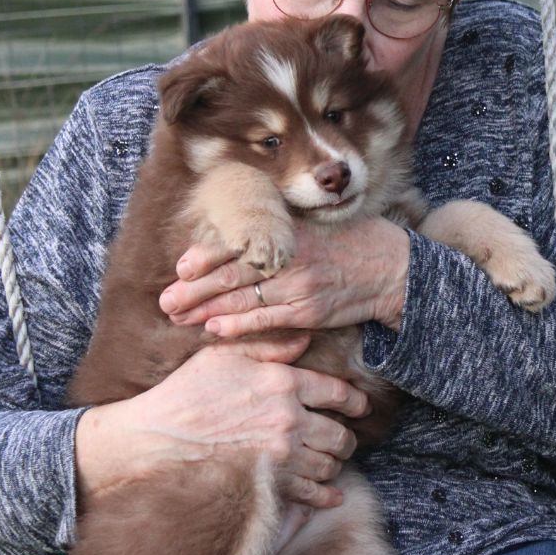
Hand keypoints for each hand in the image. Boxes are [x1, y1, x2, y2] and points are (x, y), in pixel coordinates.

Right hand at [74, 334, 369, 510]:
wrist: (157, 439)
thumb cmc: (186, 392)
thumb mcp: (224, 355)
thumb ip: (268, 347)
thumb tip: (304, 339)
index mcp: (282, 383)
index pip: (337, 393)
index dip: (354, 401)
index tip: (359, 406)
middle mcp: (289, 420)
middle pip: (340, 433)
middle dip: (346, 437)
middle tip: (345, 438)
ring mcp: (282, 456)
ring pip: (330, 464)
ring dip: (335, 464)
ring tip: (331, 461)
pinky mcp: (270, 485)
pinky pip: (314, 494)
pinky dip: (326, 495)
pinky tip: (330, 493)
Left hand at [158, 216, 409, 337]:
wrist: (390, 268)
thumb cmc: (349, 242)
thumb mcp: (313, 224)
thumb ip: (279, 227)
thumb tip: (240, 231)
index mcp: (288, 233)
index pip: (239, 244)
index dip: (206, 256)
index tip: (181, 266)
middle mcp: (290, 258)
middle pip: (232, 274)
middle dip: (194, 288)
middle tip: (165, 300)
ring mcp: (299, 287)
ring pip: (243, 299)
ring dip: (206, 309)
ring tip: (178, 316)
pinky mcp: (308, 313)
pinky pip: (267, 321)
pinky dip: (238, 326)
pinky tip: (214, 330)